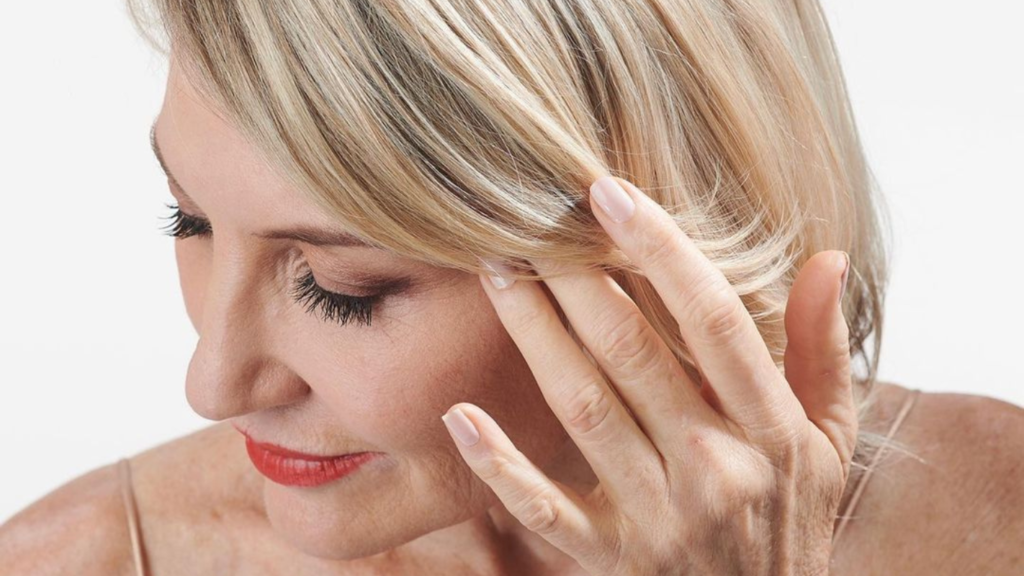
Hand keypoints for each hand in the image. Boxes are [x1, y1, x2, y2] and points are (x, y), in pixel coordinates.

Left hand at [441, 176, 856, 574]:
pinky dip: (500, 466)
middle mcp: (714, 467)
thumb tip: (825, 257)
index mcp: (771, 429)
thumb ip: (823, 349)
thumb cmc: (793, 519)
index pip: (714, 319)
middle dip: (575, 277)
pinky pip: (546, 511)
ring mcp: (658, 516)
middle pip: (632, 351)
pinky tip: (460, 415)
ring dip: (534, 334)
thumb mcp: (829, 439)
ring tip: (497, 272)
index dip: (661, 249)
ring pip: (583, 408)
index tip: (609, 193)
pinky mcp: (611, 558)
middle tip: (529, 219)